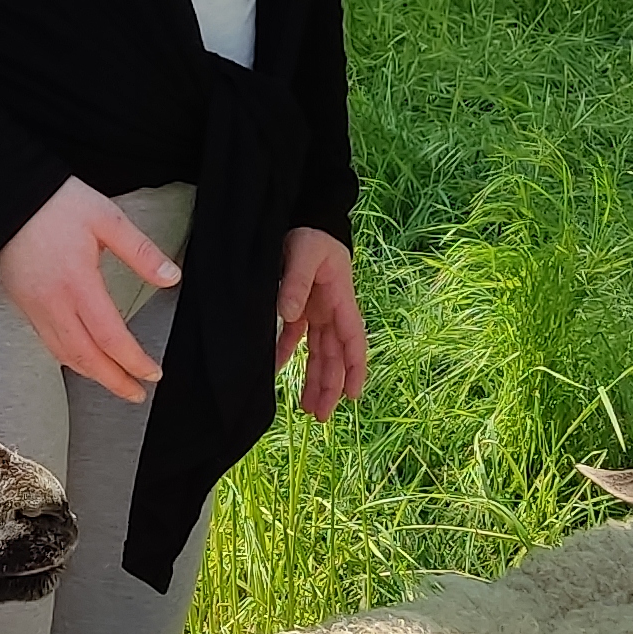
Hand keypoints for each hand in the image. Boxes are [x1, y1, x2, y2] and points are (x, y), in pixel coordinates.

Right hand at [0, 178, 182, 400]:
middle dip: (114, 381)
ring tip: (114, 381)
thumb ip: (140, 251)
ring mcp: (35, 307)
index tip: (152, 373)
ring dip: (92, 375)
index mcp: (78, 284)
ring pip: (65, 355)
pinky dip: (70, 359)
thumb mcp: (106, 218)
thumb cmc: (55, 202)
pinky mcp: (23, 304)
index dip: (133, 361)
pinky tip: (82, 359)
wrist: (5, 197)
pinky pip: (48, 342)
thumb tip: (171, 276)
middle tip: (136, 393)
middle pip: (86, 358)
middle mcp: (54, 303)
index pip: (111, 338)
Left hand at [275, 228, 365, 418]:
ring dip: (314, 379)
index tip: (352, 395)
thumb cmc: (312, 235)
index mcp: (341, 301)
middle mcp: (332, 311)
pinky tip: (277, 371)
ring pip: (318, 352)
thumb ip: (296, 283)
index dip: (354, 369)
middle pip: (335, 356)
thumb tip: (288, 315)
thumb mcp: (305, 254)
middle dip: (331, 386)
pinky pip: (295, 337)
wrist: (306, 217)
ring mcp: (317, 311)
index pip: (353, 341)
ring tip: (307, 407)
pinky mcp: (300, 306)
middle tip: (321, 416)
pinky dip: (287, 354)